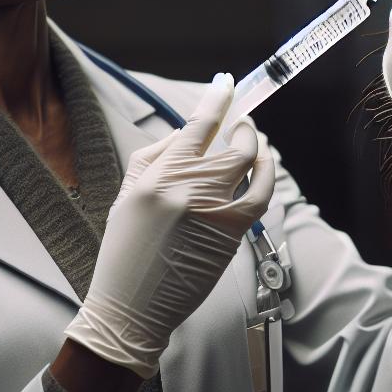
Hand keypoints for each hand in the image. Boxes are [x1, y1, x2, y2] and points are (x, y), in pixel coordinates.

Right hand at [63, 73, 274, 378]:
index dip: (216, 100)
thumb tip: (188, 132)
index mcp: (156, 176)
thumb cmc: (125, 253)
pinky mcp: (230, 233)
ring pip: (248, 164)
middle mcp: (186, 188)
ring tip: (255, 143)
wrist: (131, 307)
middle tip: (243, 124)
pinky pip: (260, 195)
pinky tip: (264, 170)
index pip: (196, 126)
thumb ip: (154, 158)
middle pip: (229, 142)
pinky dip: (266, 177)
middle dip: (243, 127)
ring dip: (257, 147)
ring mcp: (212, 211)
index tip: (226, 83)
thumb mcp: (126, 196)